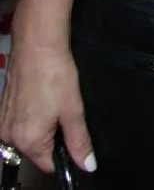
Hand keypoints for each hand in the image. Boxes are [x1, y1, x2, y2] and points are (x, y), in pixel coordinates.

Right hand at [0, 40, 93, 173]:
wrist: (36, 47)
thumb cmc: (54, 75)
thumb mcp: (73, 110)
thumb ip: (79, 140)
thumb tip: (87, 164)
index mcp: (28, 141)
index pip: (49, 164)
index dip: (65, 153)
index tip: (74, 137)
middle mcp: (10, 137)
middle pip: (38, 150)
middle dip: (53, 137)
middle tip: (63, 112)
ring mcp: (3, 124)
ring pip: (29, 136)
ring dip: (42, 125)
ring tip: (52, 102)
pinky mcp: (2, 111)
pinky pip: (20, 123)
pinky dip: (32, 115)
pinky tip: (41, 97)